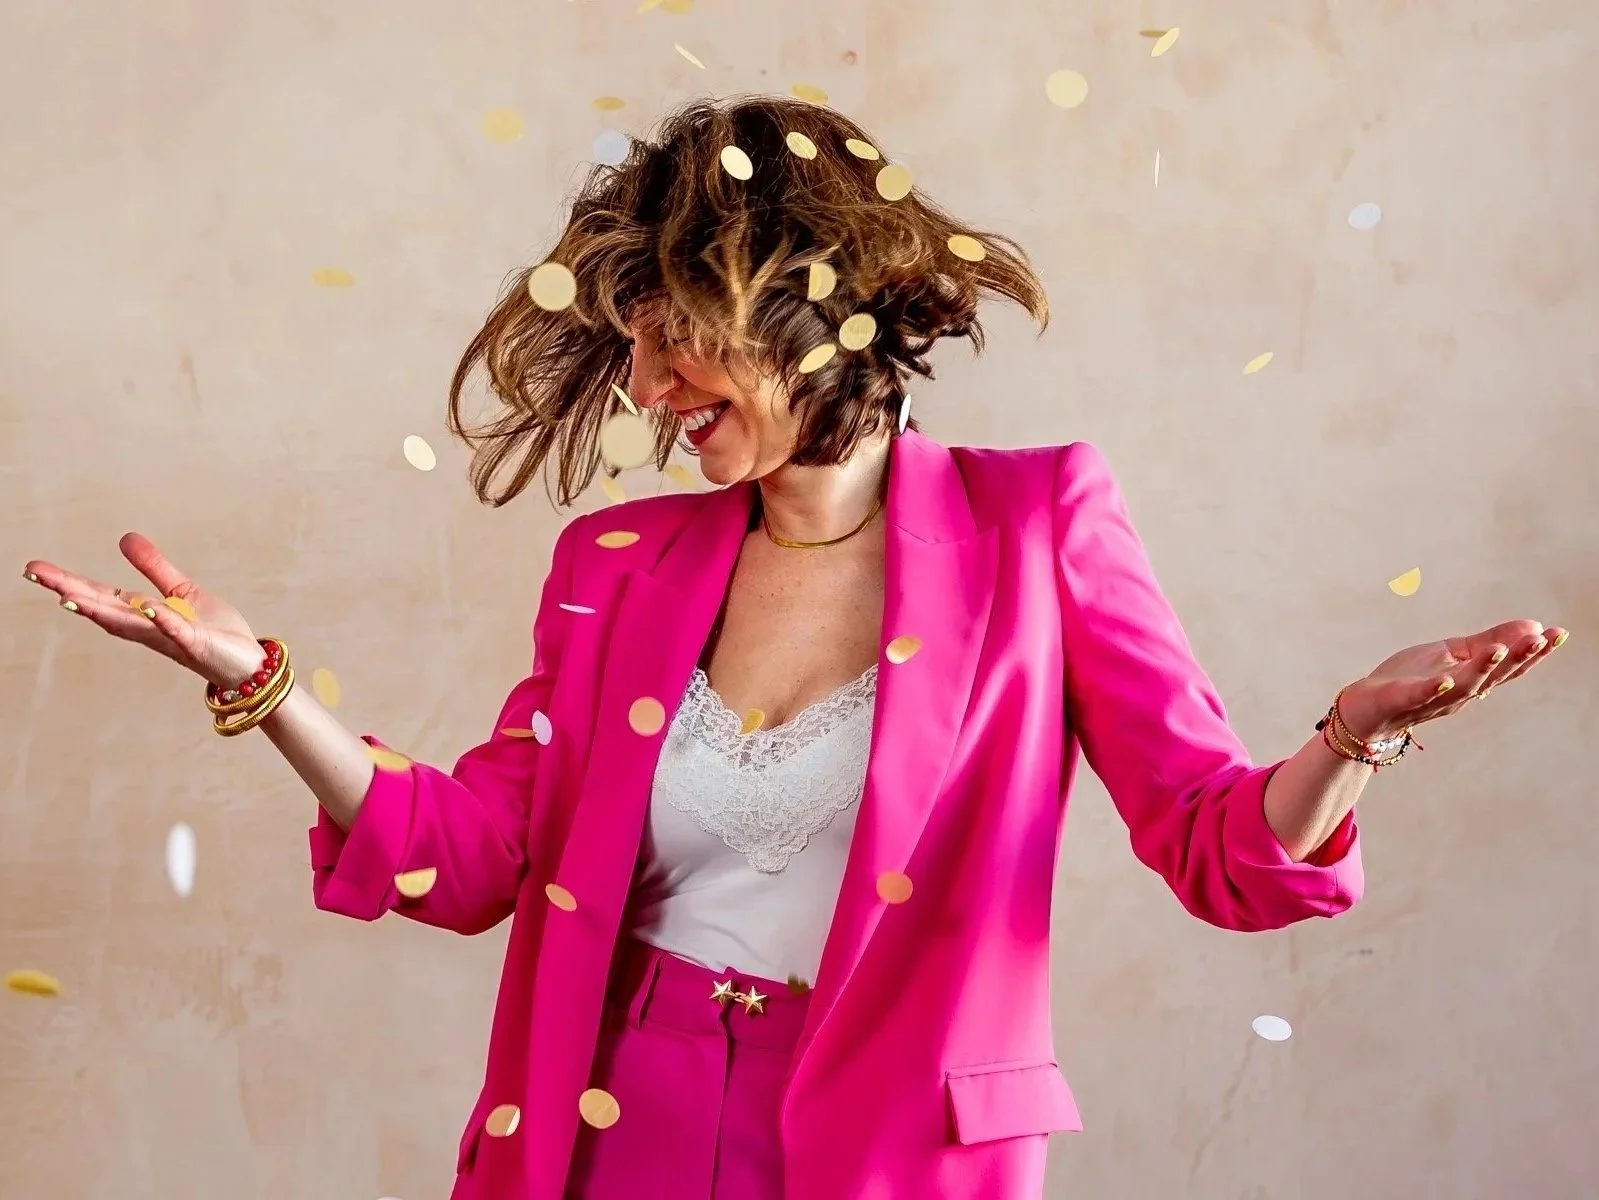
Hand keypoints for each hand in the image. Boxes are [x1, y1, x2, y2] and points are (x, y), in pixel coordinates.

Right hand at [23, 533, 268, 688]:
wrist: (249, 664)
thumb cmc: (216, 632)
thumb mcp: (182, 591)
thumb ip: (155, 568)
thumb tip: (125, 538)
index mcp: (144, 614)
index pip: (102, 595)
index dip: (70, 582)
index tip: (35, 570)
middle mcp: (150, 629)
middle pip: (104, 609)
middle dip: (70, 592)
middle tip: (34, 575)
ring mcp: (172, 638)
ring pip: (130, 624)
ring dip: (101, 610)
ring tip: (68, 596)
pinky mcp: (197, 645)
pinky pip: (177, 631)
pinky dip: (161, 619)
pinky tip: (146, 606)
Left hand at [1337, 619, 1567, 742]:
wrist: (1365, 709)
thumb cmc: (1410, 680)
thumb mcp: (1452, 654)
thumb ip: (1489, 641)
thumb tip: (1533, 626)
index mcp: (1472, 681)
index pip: (1509, 668)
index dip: (1535, 653)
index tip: (1559, 634)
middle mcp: (1458, 694)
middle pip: (1493, 677)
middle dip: (1518, 658)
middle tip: (1541, 639)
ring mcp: (1431, 699)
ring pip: (1462, 686)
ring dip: (1481, 669)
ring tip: (1497, 650)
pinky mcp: (1401, 700)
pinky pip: (1420, 695)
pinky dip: (1434, 689)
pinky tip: (1446, 678)